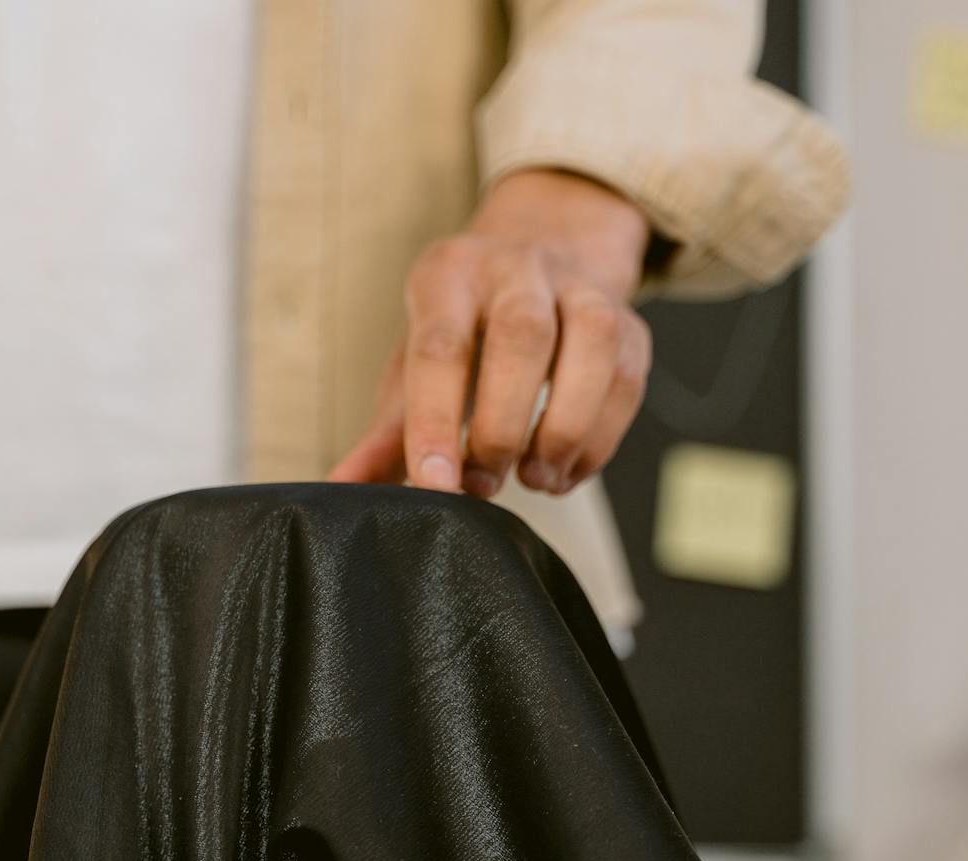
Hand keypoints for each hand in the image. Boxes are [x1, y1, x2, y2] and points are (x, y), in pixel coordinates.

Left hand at [330, 168, 653, 497]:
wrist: (537, 264)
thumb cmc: (463, 331)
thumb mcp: (414, 368)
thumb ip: (386, 434)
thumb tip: (340, 489)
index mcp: (449, 275)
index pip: (442, 348)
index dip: (438, 421)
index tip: (437, 483)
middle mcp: (517, 267)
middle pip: (523, 337)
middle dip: (504, 425)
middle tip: (485, 484)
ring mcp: (580, 286)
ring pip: (592, 346)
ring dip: (564, 429)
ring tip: (534, 480)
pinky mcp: (628, 320)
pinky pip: (627, 379)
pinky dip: (598, 439)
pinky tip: (565, 472)